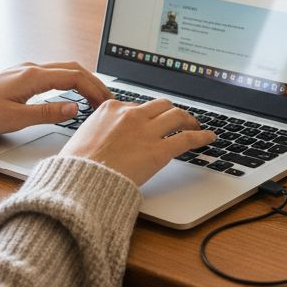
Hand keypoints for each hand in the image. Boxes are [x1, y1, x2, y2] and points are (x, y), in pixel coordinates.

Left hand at [0, 62, 111, 134]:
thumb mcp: (16, 119)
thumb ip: (47, 113)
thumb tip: (73, 109)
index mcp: (32, 77)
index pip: (73, 78)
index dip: (93, 89)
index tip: (106, 102)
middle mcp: (31, 69)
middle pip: (73, 69)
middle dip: (94, 83)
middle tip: (108, 99)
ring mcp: (27, 71)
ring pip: (64, 69)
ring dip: (83, 81)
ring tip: (95, 97)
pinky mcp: (22, 76)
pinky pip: (54, 73)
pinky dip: (70, 81)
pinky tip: (72, 92)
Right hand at [62, 98, 214, 185]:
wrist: (81, 180)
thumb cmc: (77, 165)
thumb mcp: (83, 137)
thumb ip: (99, 131)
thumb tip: (105, 138)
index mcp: (110, 109)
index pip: (137, 106)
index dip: (147, 115)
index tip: (151, 122)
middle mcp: (131, 115)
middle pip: (160, 106)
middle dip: (171, 112)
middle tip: (178, 120)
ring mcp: (146, 131)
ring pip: (176, 116)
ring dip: (188, 120)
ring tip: (195, 126)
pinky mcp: (159, 150)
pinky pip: (186, 138)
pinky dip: (201, 136)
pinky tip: (209, 137)